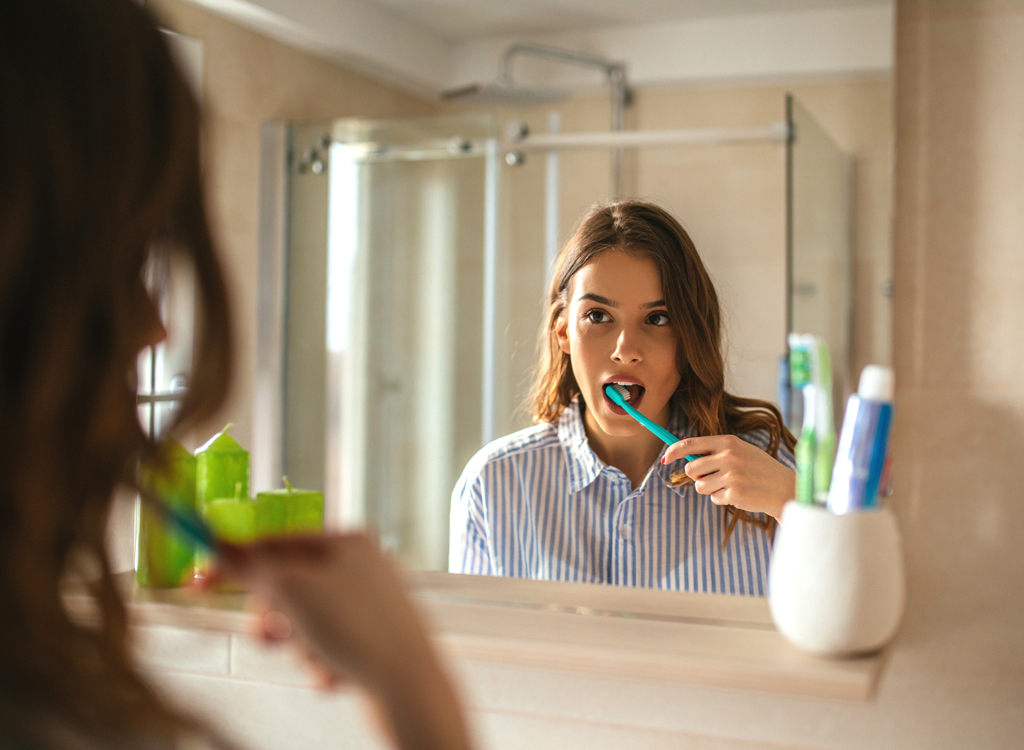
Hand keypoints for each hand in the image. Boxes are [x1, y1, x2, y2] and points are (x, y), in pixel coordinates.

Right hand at [216, 534, 471, 749]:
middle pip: (288, 584)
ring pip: (303, 622)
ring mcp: (370, 604)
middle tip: (268, 636)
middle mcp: (363, 566)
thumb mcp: (292, 591)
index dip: (235, 562)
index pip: (277, 541)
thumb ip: (250, 567)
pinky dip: (320, 663)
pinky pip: (324, 647)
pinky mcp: (372, 640)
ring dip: (297, 646)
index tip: (199, 581)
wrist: (410, 688)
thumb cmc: (360, 631)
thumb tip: (217, 547)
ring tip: (316, 658)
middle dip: (273, 617)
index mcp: (348, 540)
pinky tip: (337, 675)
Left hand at [663, 435, 794, 520]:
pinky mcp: (734, 493)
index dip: (674, 450)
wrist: (784, 488)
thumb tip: (686, 455)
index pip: (691, 444)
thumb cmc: (759, 468)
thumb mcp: (741, 450)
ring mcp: (731, 475)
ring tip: (728, 486)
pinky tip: (738, 494)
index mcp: (728, 442)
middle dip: (696, 476)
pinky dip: (722, 499)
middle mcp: (728, 456)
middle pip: (691, 468)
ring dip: (709, 489)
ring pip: (699, 486)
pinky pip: (714, 499)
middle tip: (711, 477)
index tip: (665, 458)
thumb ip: (716, 451)